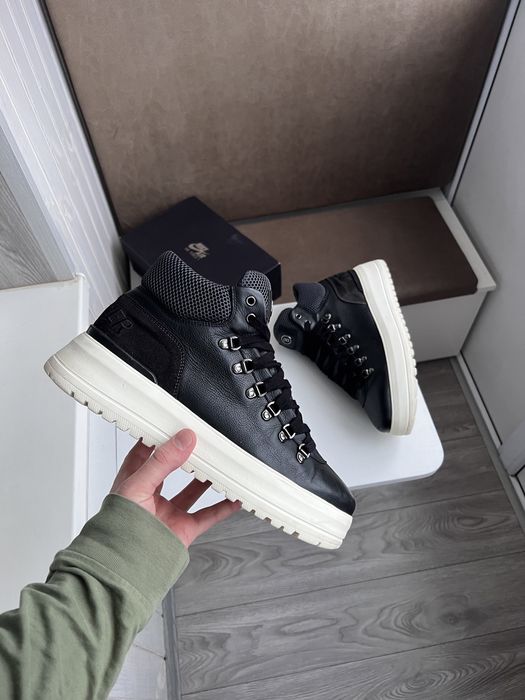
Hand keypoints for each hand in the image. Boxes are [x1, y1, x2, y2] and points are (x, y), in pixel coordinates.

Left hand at [111, 429, 240, 546]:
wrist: (123, 569)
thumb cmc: (116, 531)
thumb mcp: (138, 486)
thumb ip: (161, 462)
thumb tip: (183, 440)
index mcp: (133, 482)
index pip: (146, 451)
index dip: (160, 436)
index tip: (176, 423)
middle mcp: (150, 496)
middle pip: (172, 469)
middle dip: (186, 454)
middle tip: (202, 440)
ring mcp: (167, 513)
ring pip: (191, 490)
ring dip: (206, 478)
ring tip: (220, 463)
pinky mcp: (182, 529)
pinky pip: (207, 516)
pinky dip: (223, 507)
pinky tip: (234, 498)